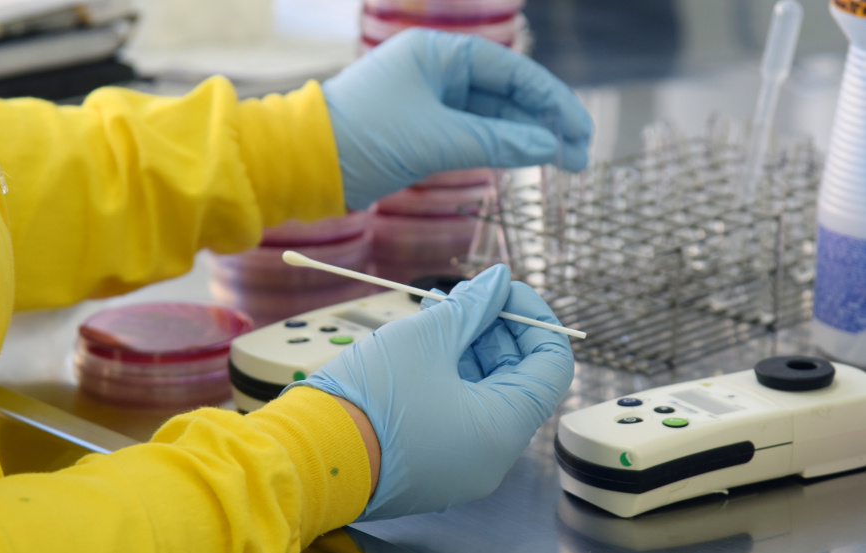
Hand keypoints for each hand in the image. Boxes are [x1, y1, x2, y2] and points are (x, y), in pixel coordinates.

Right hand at [285, 264, 574, 519]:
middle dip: (494, 330)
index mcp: (502, 428)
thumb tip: (499, 281)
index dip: (533, 318)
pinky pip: (459, 414)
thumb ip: (472, 307)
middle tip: (462, 297)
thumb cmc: (367, 399)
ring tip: (437, 315)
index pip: (551, 364)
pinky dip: (450, 377)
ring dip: (469, 349)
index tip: (502, 290)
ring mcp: (462, 464)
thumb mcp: (425, 338)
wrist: (308, 457)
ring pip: (485, 394)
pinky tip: (424, 347)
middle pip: (517, 378)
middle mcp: (492, 455)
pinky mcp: (434, 464)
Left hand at [322, 28, 592, 209]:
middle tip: (581, 154)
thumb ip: (496, 143)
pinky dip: (500, 149)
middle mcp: (437, 72)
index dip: (551, 100)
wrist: (306, 164)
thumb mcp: (436, 139)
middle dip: (544, 123)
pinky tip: (528, 160)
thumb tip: (548, 147)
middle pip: (506, 93)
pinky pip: (473, 135)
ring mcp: (430, 102)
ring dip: (526, 139)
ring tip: (565, 162)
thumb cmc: (364, 137)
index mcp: (438, 54)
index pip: (510, 71)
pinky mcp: (423, 131)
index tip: (579, 129)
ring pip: (492, 117)